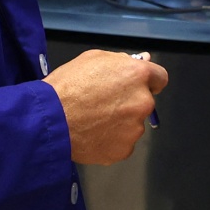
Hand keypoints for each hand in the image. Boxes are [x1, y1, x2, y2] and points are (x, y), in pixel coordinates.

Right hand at [43, 49, 166, 164]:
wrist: (49, 119)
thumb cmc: (68, 85)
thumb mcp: (93, 59)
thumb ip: (122, 60)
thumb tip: (143, 60)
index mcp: (138, 75)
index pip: (160, 77)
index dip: (146, 81)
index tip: (133, 85)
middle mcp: (143, 102)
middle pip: (145, 102)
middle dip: (130, 102)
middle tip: (104, 104)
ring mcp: (135, 129)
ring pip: (133, 124)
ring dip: (121, 122)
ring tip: (94, 120)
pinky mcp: (124, 150)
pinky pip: (122, 143)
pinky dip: (112, 140)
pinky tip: (93, 134)